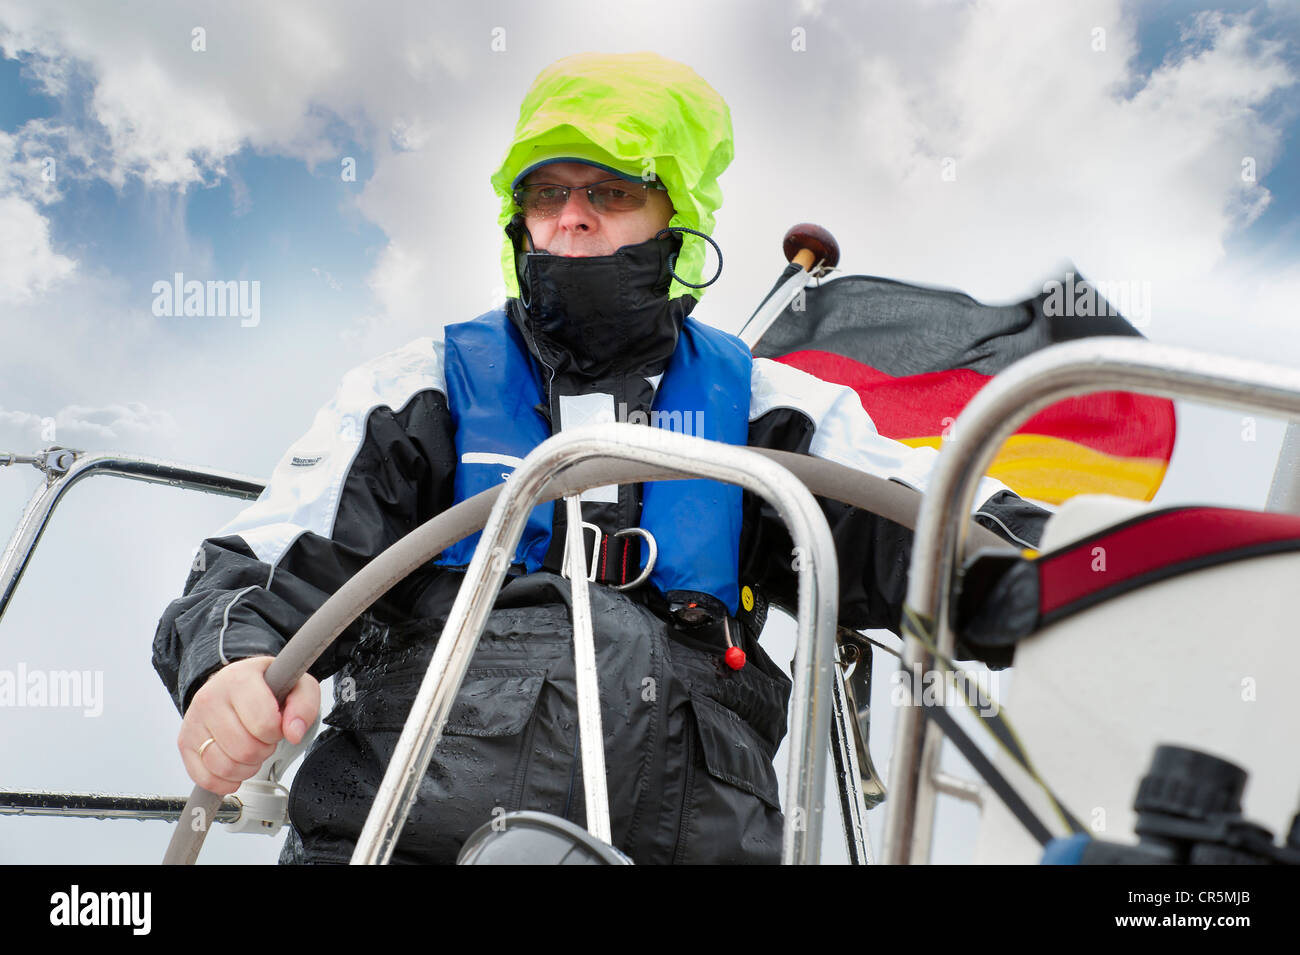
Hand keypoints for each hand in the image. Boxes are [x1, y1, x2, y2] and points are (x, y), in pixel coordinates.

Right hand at [178, 655, 319, 794]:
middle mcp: (210, 698)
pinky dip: (225, 781)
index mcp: (238, 679)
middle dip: (263, 750)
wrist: (235, 683)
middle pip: (244, 749)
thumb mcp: (296, 685)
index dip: (276, 732)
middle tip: (264, 738)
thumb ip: (304, 705)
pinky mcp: (185, 742)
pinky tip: (236, 765)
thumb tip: (294, 732)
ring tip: (251, 749)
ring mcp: (193, 721)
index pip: (263, 723)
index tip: (276, 725)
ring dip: (246, 768)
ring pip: (224, 767)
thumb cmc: (267, 686)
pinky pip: (205, 779)